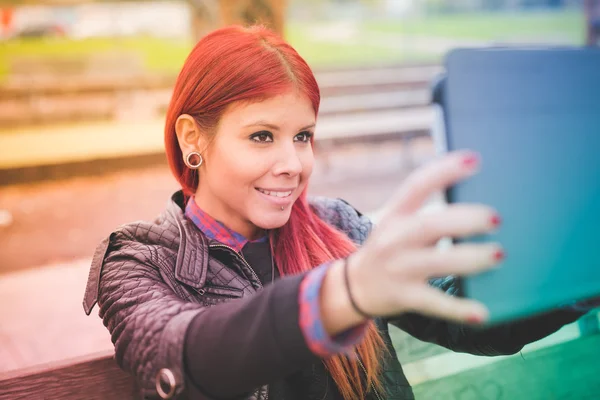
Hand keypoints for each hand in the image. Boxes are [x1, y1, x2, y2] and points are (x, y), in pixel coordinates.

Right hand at [347, 150, 502, 323]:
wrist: (354, 286)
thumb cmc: (389, 248)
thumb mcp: (397, 223)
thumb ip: (427, 213)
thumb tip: (478, 205)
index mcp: (395, 215)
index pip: (417, 185)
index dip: (444, 171)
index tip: (475, 160)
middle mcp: (394, 239)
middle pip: (429, 224)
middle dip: (464, 219)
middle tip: (496, 218)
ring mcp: (398, 268)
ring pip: (435, 262)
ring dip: (469, 258)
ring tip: (498, 254)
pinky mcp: (403, 296)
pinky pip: (434, 303)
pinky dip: (458, 309)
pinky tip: (483, 313)